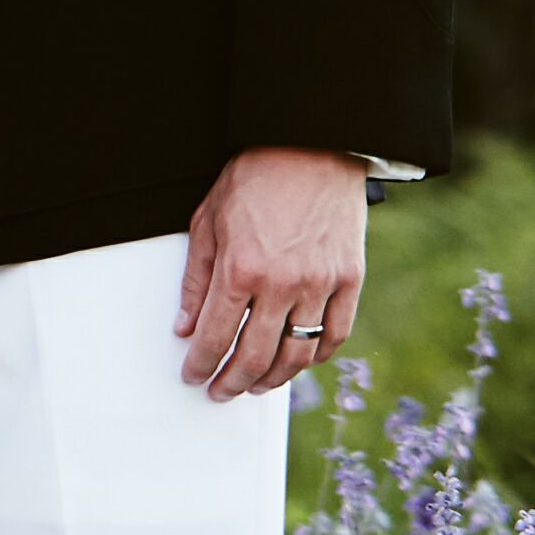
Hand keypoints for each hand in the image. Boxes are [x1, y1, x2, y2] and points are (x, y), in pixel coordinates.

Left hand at [177, 147, 367, 399]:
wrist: (311, 144)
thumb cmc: (255, 176)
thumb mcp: (208, 220)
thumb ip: (196, 278)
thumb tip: (184, 325)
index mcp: (241, 268)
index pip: (215, 336)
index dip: (201, 364)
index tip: (193, 376)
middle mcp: (282, 283)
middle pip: (255, 356)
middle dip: (232, 382)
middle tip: (220, 390)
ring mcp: (320, 284)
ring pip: (297, 354)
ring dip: (273, 379)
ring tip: (256, 385)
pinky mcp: (349, 279)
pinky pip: (335, 334)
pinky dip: (316, 355)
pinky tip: (300, 361)